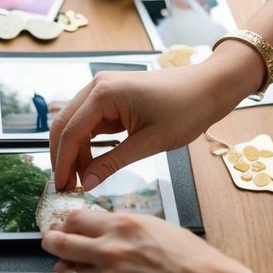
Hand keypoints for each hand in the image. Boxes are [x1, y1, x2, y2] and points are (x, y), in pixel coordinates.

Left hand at [41, 210, 249, 272]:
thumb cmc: (189, 257)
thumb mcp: (155, 226)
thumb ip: (123, 226)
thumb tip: (102, 227)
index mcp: (120, 226)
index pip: (73, 220)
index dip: (65, 224)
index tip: (63, 228)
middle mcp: (109, 250)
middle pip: (59, 245)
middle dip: (51, 244)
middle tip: (50, 244)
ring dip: (66, 272)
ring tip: (72, 271)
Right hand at [49, 63, 233, 190]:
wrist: (210, 87)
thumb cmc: (186, 108)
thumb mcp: (148, 142)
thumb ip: (113, 162)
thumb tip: (87, 182)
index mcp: (103, 93)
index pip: (70, 133)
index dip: (63, 163)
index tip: (62, 187)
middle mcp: (97, 86)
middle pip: (65, 125)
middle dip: (63, 157)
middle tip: (66, 186)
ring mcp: (104, 89)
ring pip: (75, 124)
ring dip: (75, 151)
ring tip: (81, 178)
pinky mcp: (112, 96)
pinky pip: (90, 121)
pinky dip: (87, 142)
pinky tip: (92, 162)